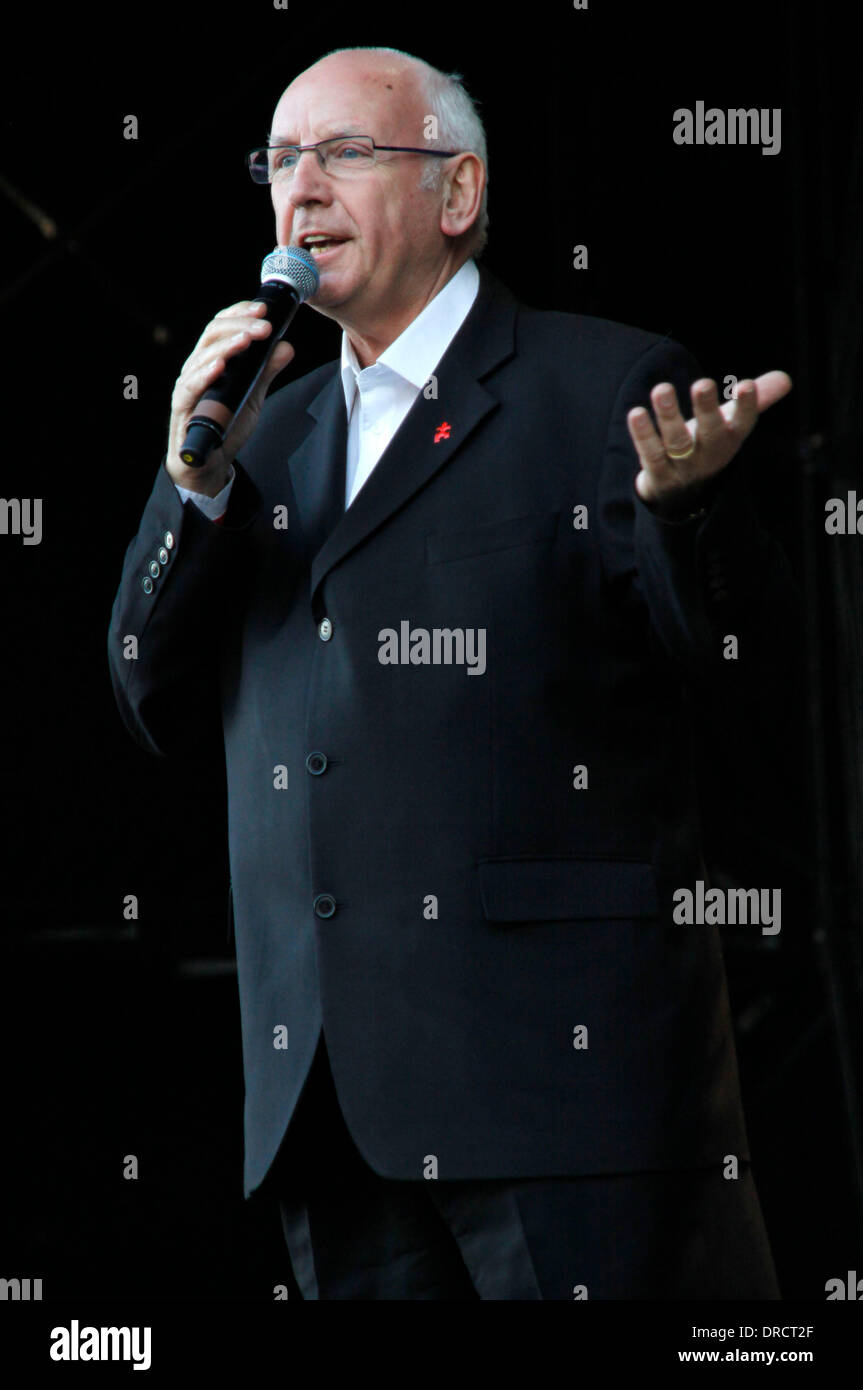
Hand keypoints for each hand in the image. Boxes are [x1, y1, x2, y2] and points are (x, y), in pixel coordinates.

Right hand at [166, 300, 294, 494]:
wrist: (209, 462)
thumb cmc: (226, 424)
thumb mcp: (253, 395)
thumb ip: (266, 371)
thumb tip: (286, 346)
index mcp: (212, 358)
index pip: (222, 325)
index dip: (241, 313)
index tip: (265, 310)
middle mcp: (197, 367)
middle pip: (213, 333)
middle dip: (241, 325)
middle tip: (265, 326)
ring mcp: (188, 386)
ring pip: (202, 356)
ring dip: (227, 345)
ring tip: (248, 339)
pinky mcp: (182, 407)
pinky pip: (190, 387)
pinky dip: (205, 374)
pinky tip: (221, 366)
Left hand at [626, 371, 791, 515]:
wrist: (682, 494)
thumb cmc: (709, 445)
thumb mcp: (731, 424)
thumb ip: (755, 400)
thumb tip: (787, 378)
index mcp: (730, 438)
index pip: (742, 422)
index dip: (746, 406)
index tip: (745, 385)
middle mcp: (709, 453)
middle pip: (710, 432)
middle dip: (706, 408)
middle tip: (703, 383)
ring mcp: (684, 467)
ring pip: (677, 442)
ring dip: (669, 415)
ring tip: (662, 389)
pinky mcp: (658, 476)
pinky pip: (650, 454)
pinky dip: (643, 435)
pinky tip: (636, 412)